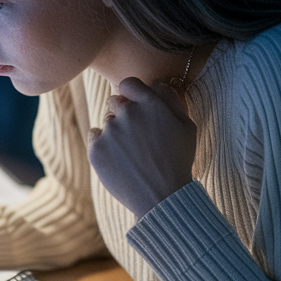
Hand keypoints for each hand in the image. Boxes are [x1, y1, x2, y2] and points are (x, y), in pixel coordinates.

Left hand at [88, 77, 196, 217]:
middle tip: (137, 135)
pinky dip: (102, 145)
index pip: (128, 83)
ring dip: (115, 131)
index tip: (135, 106)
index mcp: (150, 104)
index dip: (131, 94)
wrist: (161, 197)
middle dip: (123, 113)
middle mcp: (128, 113)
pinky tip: (119, 158)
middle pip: (114, 101)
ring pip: (106, 121)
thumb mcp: (187, 127)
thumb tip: (156, 83)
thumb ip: (172, 100)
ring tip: (132, 152)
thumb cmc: (178, 161)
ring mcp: (110, 131)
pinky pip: (94, 136)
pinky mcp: (95, 149)